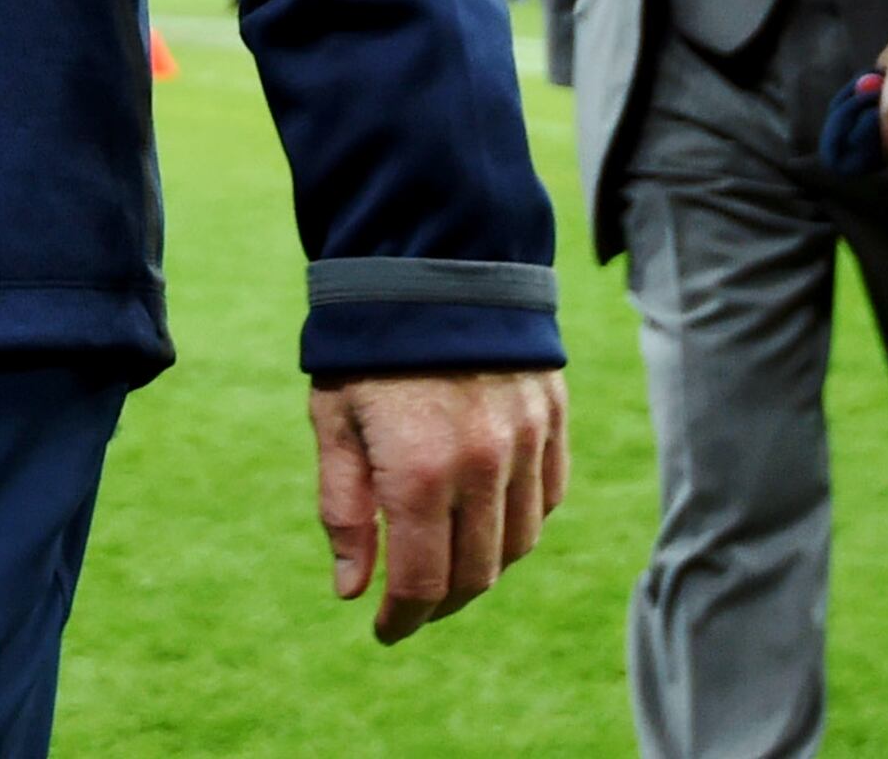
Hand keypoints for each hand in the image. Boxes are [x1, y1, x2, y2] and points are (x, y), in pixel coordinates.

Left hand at [310, 368, 567, 642]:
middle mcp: (484, 466)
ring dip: (483, 569)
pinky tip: (488, 521)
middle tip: (411, 606)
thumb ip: (345, 508)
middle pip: (476, 574)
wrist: (432, 259)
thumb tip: (353, 588)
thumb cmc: (367, 342)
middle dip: (440, 602)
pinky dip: (520, 524)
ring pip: (519, 544)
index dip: (403, 618)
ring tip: (447, 567)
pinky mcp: (553, 420)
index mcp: (420, 470)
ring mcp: (527, 444)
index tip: (383, 628)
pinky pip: (547, 499)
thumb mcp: (334, 420)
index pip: (424, 581)